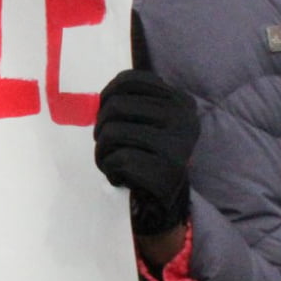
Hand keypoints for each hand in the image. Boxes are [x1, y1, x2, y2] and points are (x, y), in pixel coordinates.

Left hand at [94, 69, 198, 237]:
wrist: (164, 200)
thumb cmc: (148, 154)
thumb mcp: (149, 120)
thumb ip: (130, 101)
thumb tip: (97, 98)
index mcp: (180, 101)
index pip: (130, 80)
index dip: (106, 95)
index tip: (105, 113)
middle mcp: (183, 119)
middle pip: (115, 106)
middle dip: (100, 128)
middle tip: (105, 144)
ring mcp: (178, 145)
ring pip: (112, 132)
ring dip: (101, 151)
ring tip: (111, 161)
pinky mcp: (167, 171)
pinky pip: (119, 159)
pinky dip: (110, 169)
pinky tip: (120, 176)